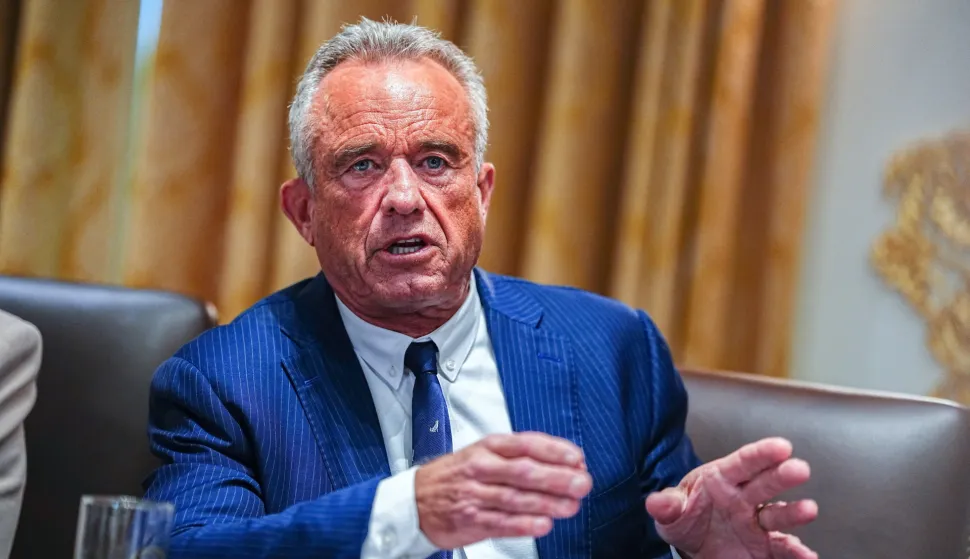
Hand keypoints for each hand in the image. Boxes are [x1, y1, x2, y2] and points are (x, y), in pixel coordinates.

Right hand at [415, 432, 590, 549]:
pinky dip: (524, 525)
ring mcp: (475, 494)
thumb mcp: (484, 454)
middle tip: (581, 483)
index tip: (577, 458)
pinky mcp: (470, 520)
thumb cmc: (456, 475)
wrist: (414, 500)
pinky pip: (501, 522)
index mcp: (488, 447)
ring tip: (571, 506)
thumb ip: (521, 458)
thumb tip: (564, 464)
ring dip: (547, 503)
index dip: (554, 450)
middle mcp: (481, 468)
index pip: (525, 444)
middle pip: (524, 471)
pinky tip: (543, 525)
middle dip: (557, 478)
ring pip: (516, 498)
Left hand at [645, 437, 817, 558]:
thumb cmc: (685, 517)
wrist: (693, 546)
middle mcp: (745, 497)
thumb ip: (667, 505)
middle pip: (765, 483)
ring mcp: (757, 522)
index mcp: (722, 479)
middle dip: (782, 475)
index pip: (743, 462)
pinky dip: (796, 552)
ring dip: (794, 512)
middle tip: (799, 468)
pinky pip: (781, 548)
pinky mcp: (765, 546)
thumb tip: (655, 502)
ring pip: (778, 514)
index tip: (781, 446)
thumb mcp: (672, 511)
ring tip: (808, 510)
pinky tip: (807, 555)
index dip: (761, 453)